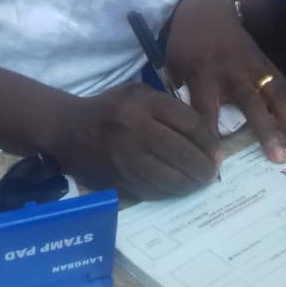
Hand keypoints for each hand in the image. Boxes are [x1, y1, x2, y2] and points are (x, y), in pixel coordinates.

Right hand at [54, 83, 220, 199]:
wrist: (69, 131)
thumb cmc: (111, 108)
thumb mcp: (139, 94)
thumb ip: (170, 109)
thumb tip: (206, 137)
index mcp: (142, 103)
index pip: (188, 123)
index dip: (208, 140)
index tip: (216, 149)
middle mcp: (135, 130)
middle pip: (183, 153)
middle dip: (204, 166)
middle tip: (213, 171)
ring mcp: (126, 159)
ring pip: (171, 178)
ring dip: (191, 183)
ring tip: (200, 181)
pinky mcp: (119, 181)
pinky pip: (154, 191)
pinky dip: (171, 191)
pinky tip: (179, 187)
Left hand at [166, 0, 285, 162]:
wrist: (207, 10)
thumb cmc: (186, 44)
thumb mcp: (175, 67)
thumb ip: (184, 97)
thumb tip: (191, 133)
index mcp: (201, 73)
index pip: (205, 111)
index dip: (209, 136)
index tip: (215, 162)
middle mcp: (230, 71)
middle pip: (250, 102)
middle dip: (265, 130)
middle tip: (278, 158)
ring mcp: (252, 65)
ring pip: (275, 94)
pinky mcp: (266, 62)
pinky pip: (283, 86)